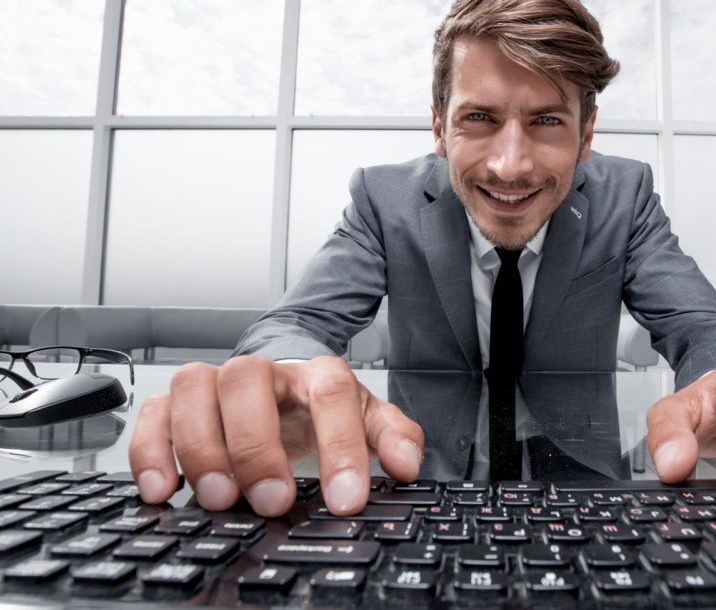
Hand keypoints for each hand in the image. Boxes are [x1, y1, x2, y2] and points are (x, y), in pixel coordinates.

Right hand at [128, 355, 423, 515]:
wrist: (284, 390)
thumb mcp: (366, 421)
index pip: (332, 393)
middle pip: (248, 379)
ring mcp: (216, 383)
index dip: (340, 445)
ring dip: (200, 445)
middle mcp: (264, 372)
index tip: (346, 499)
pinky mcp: (177, 404)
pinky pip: (152, 413)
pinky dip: (150, 450)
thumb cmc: (321, 408)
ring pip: (193, 388)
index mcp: (316, 374)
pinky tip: (163, 490)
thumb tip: (406, 464)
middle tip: (272, 501)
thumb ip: (392, 436)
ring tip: (218, 499)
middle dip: (256, 444)